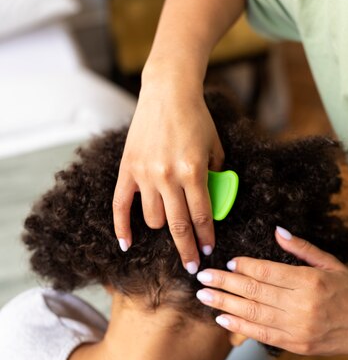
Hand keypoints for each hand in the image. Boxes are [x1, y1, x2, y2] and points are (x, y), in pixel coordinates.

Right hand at [113, 80, 223, 271]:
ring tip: (170, 225)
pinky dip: (122, 228)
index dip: (206, 238)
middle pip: (178, 226)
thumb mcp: (215, 147)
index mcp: (194, 171)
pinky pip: (121, 206)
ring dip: (164, 227)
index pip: (201, 216)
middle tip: (194, 266)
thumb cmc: (196, 118)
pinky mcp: (127, 169)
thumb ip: (215, 177)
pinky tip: (127, 244)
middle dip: (188, 249)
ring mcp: (145, 174)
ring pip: (152, 218)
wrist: (167, 92)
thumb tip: (213, 204)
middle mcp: (168, 177)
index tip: (209, 250)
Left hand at [196, 227, 347, 356]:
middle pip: (254, 292)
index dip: (244, 266)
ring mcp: (298, 327)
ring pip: (253, 314)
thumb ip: (302, 248)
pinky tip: (222, 318)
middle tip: (202, 277)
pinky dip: (239, 327)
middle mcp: (302, 305)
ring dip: (224, 304)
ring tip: (203, 295)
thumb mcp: (331, 263)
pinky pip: (262, 335)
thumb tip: (277, 231)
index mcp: (310, 281)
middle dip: (224, 283)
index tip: (227, 261)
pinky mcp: (296, 345)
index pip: (268, 272)